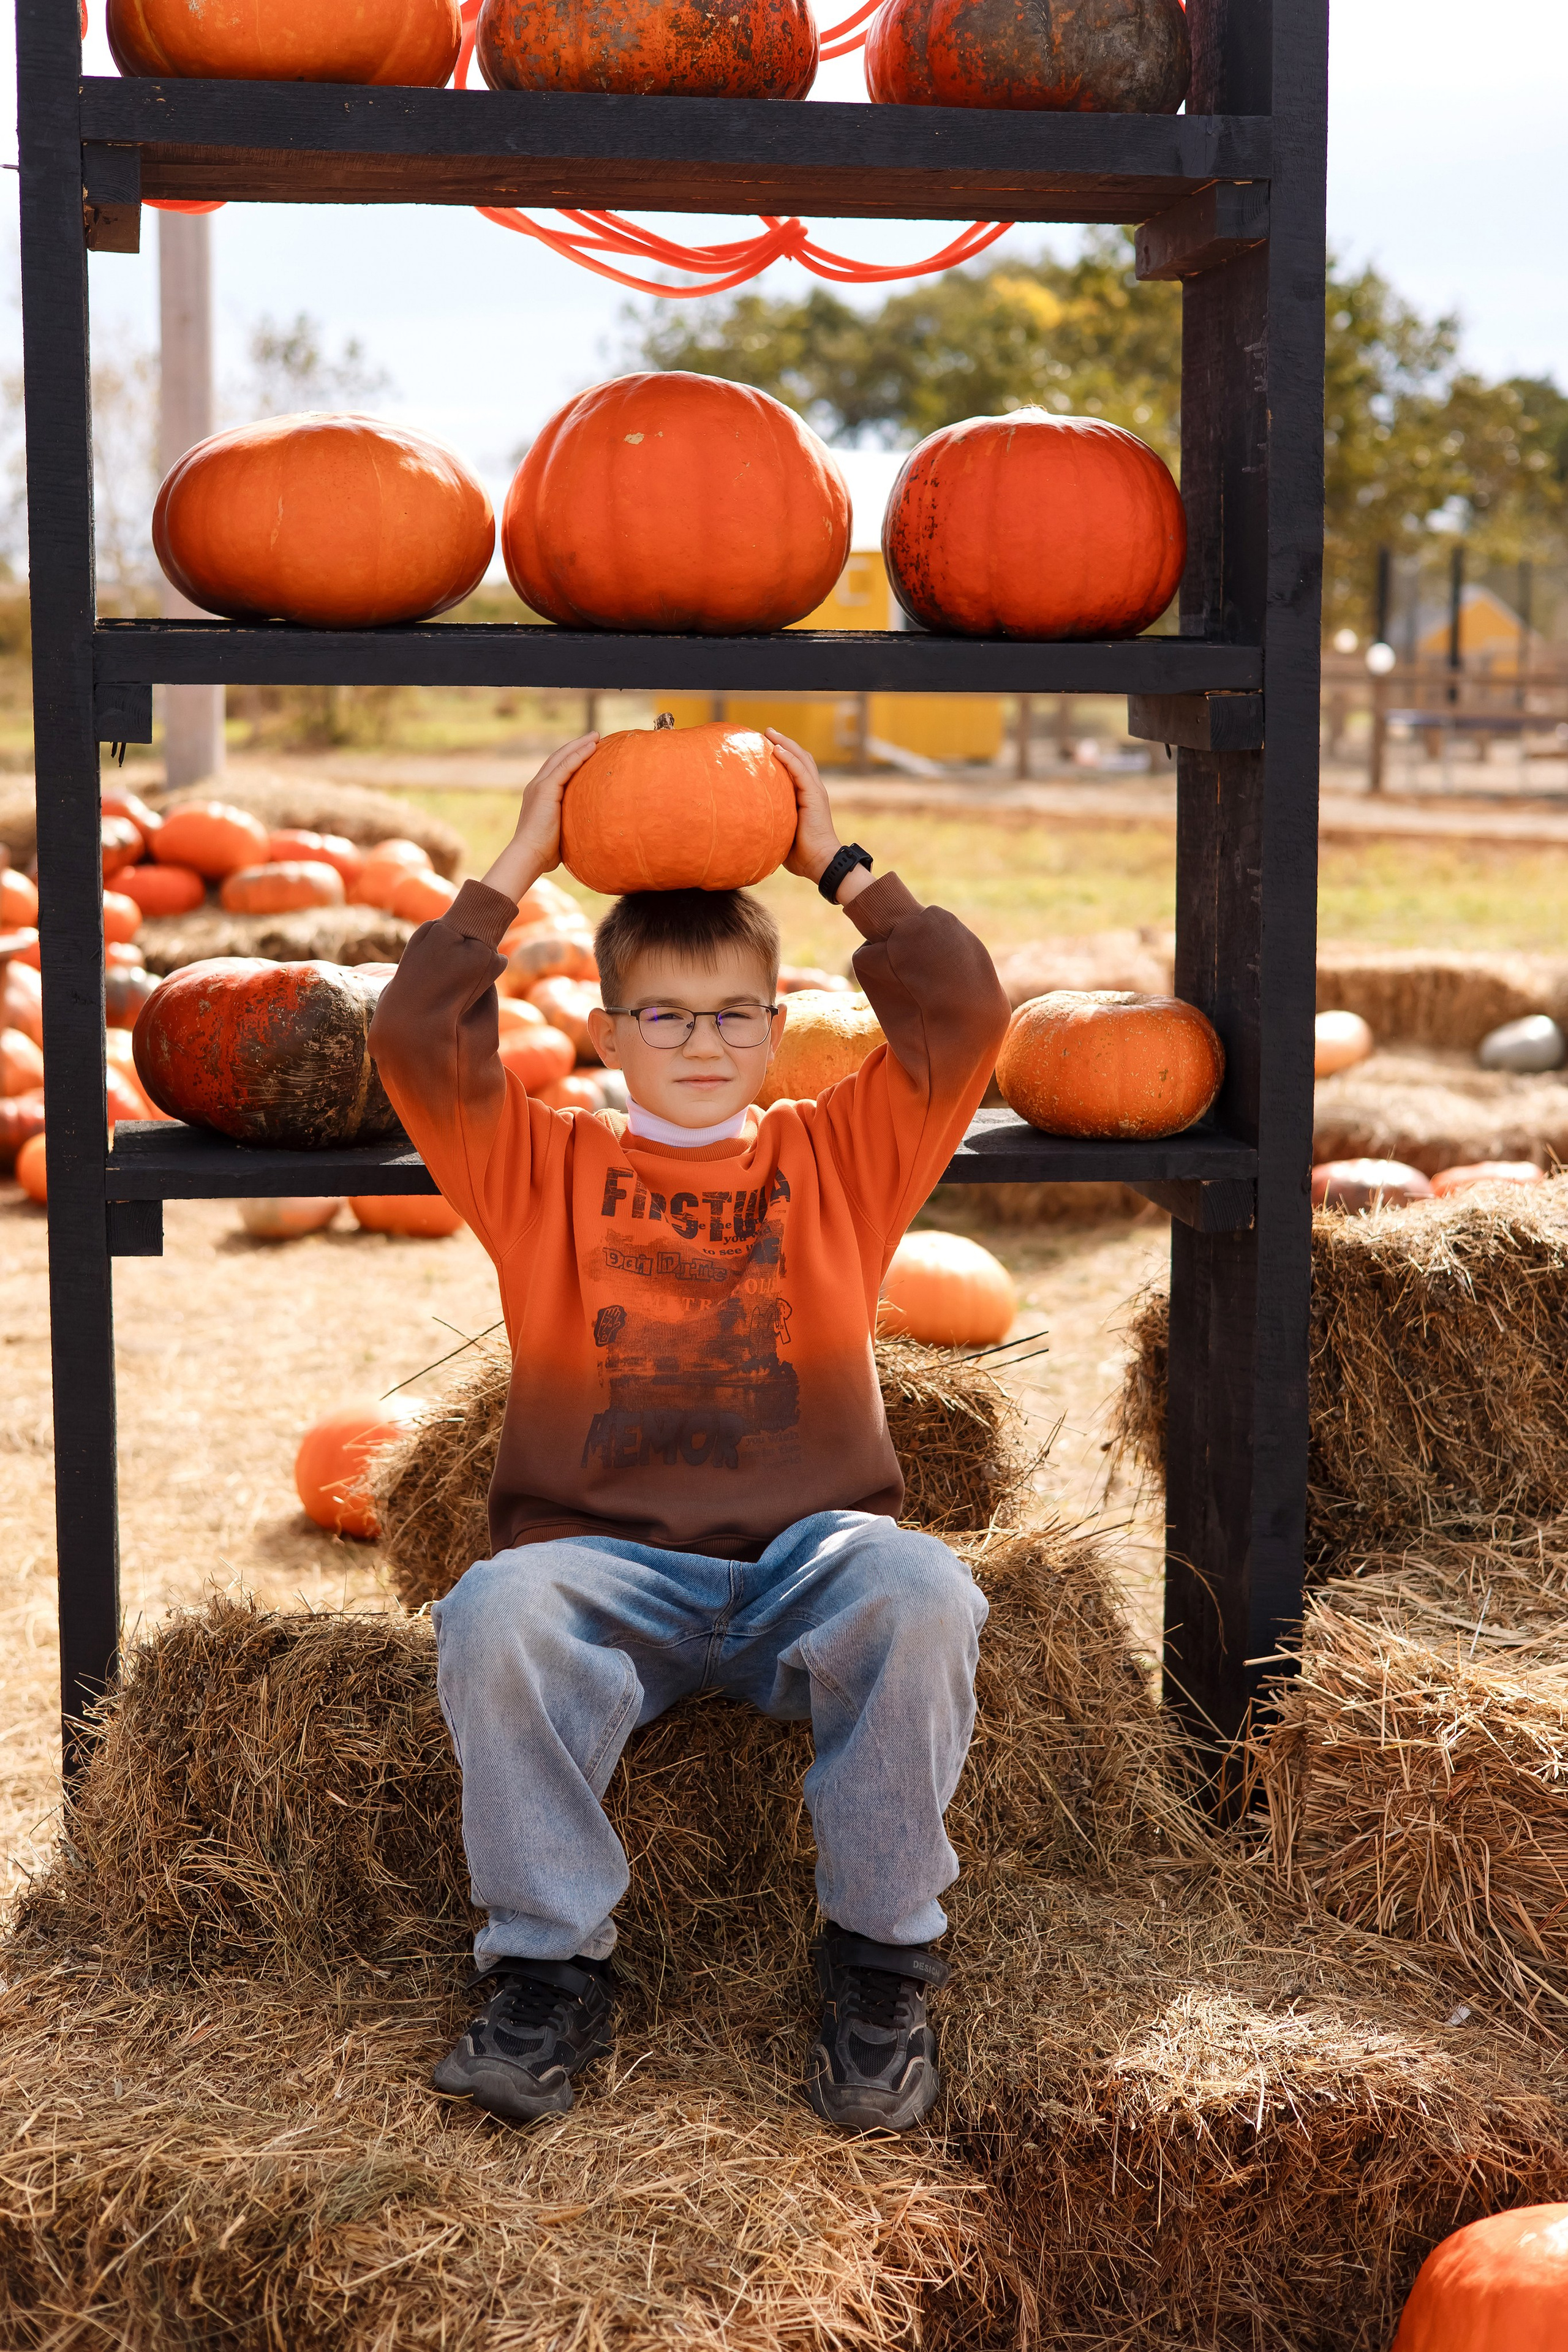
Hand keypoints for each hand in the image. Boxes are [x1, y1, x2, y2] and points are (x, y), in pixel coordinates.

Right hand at [481, 732, 598, 903]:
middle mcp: (537, 786)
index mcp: (539, 795)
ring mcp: (539, 786)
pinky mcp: (545, 790)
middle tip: (595, 737)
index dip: (571, 758)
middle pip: (558, 758)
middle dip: (576, 745)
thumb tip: (588, 832)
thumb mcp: (560, 833)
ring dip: (580, 745)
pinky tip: (592, 748)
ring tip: (597, 737)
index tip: (588, 750)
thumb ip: (569, 825)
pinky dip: (578, 756)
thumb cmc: (544, 853)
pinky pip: (565, 767)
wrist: (529, 855)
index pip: (556, 770)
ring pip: (562, 758)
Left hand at [767, 729, 840, 884]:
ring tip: (769, 733)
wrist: (820, 862)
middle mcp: (813, 790)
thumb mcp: (783, 832)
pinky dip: (788, 758)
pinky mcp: (814, 796)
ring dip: (784, 744)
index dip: (784, 755)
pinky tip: (776, 749)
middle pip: (799, 757)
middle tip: (766, 732)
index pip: (797, 769)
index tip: (765, 746)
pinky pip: (800, 771)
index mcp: (807, 797)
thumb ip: (773, 822)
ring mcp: (815, 791)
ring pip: (800, 759)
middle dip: (783, 742)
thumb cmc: (801, 854)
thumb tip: (749, 825)